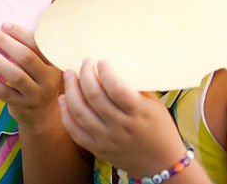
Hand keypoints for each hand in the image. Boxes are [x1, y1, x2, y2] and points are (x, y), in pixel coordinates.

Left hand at [0, 23, 62, 131]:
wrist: (43, 116)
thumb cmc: (37, 82)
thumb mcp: (42, 66)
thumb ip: (30, 51)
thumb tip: (3, 30)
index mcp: (54, 64)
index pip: (38, 45)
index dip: (20, 34)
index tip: (4, 25)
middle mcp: (48, 80)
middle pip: (27, 58)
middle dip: (7, 43)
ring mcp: (35, 95)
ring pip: (15, 76)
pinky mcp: (22, 106)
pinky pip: (3, 92)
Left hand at [59, 59, 186, 177]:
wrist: (162, 165)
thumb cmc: (159, 128)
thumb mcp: (154, 105)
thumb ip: (134, 87)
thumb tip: (112, 65)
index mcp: (138, 113)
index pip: (116, 88)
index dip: (105, 71)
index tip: (101, 61)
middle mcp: (121, 127)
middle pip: (94, 96)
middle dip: (85, 74)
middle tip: (84, 62)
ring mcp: (107, 139)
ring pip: (79, 111)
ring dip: (70, 89)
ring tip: (69, 75)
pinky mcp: (98, 149)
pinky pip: (74, 131)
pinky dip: (65, 113)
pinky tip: (63, 99)